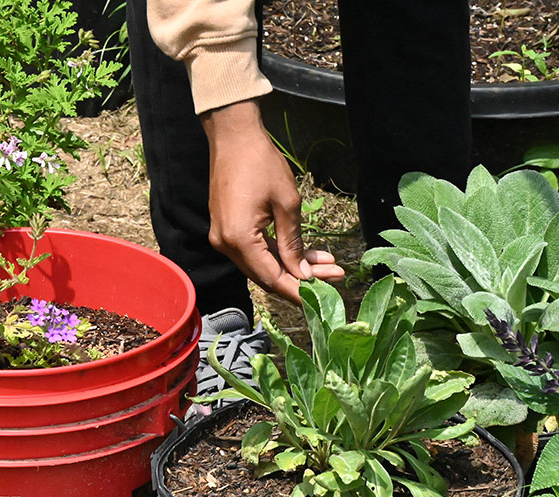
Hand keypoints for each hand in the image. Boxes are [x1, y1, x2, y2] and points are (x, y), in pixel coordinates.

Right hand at [202, 100, 344, 303]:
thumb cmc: (261, 163)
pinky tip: (306, 255)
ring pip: (264, 264)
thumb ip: (293, 244)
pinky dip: (280, 253)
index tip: (323, 300)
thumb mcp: (287, 204)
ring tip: (328, 265)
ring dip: (294, 267)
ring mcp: (224, 238)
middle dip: (301, 280)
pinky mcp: (228, 229)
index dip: (298, 292)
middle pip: (267, 275)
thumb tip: (302, 275)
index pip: (272, 278)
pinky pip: (256, 251)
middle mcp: (226, 245)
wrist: (233, 136)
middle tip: (334, 278)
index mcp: (240, 240)